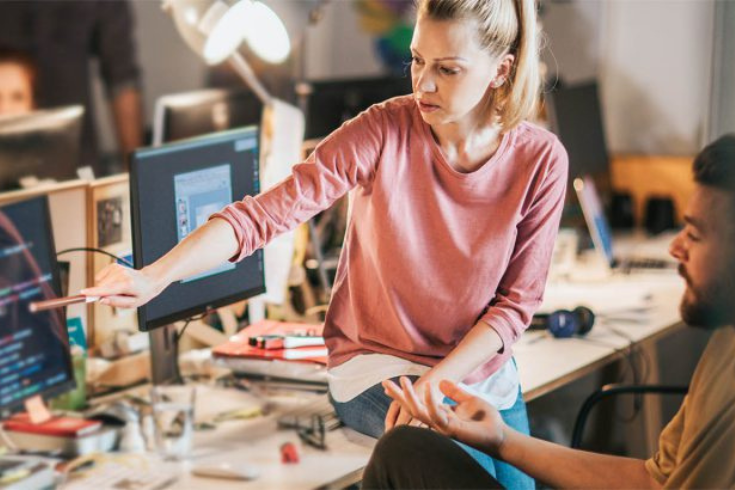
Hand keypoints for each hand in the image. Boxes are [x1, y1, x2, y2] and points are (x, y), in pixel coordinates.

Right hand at [80, 263, 167, 308]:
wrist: (149, 280)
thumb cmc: (141, 293)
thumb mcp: (132, 303)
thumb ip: (116, 302)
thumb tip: (102, 300)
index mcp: (127, 284)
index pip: (108, 289)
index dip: (94, 292)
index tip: (83, 293)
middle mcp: (121, 274)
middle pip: (101, 286)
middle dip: (104, 293)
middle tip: (117, 295)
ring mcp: (117, 268)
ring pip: (100, 282)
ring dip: (106, 287)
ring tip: (119, 288)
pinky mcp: (114, 266)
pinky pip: (100, 277)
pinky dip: (105, 281)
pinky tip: (116, 282)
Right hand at [383, 376, 506, 455]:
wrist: (499, 433)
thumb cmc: (485, 420)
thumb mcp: (469, 399)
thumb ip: (455, 391)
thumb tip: (442, 381)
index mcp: (441, 414)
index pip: (417, 404)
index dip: (404, 395)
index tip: (388, 385)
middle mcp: (438, 421)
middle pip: (412, 409)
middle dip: (399, 396)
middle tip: (385, 382)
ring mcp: (443, 426)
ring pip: (419, 412)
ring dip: (409, 396)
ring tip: (402, 380)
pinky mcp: (451, 429)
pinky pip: (436, 414)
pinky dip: (430, 400)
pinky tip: (427, 387)